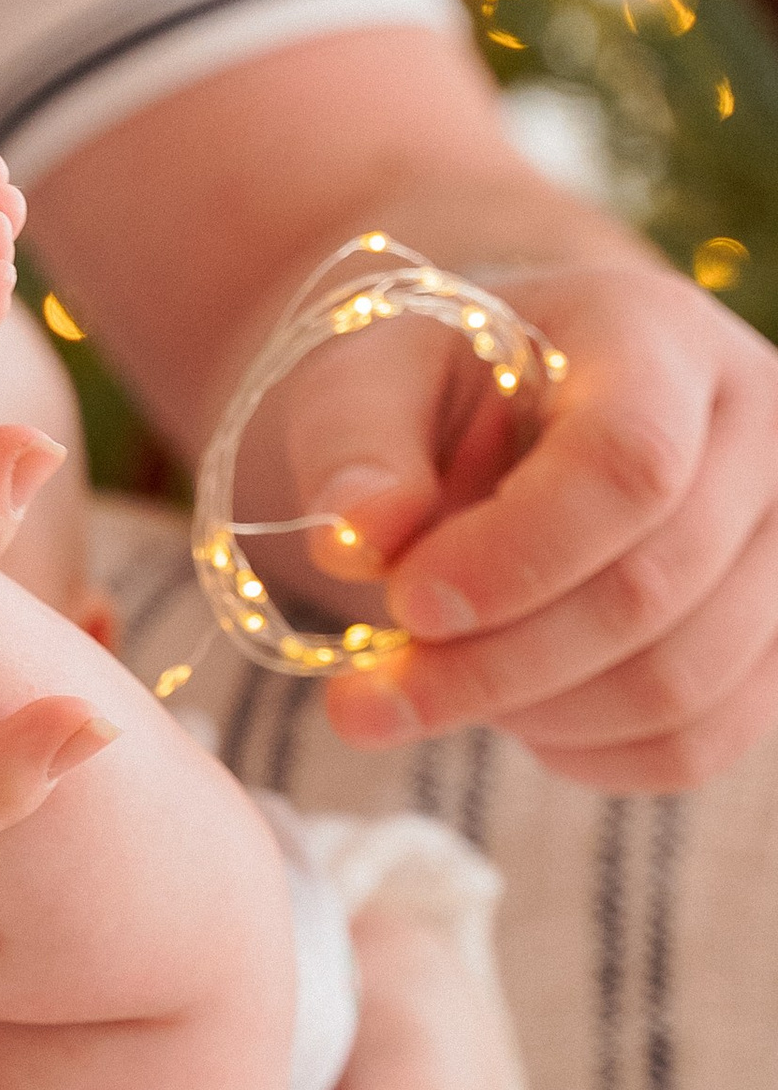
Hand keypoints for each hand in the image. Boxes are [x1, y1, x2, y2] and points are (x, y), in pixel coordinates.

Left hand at [288, 255, 777, 786]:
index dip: (515, 556)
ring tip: (430, 686)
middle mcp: (757, 430)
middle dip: (493, 664)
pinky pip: (696, 741)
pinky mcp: (777, 638)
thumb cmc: (438, 390)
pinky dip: (584, 753)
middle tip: (368, 695)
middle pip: (653, 588)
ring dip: (531, 713)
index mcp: (656, 336)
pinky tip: (509, 711)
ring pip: (682, 683)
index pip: (629, 463)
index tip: (404, 603)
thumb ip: (354, 448)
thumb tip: (353, 541)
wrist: (510, 414)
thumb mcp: (368, 380)